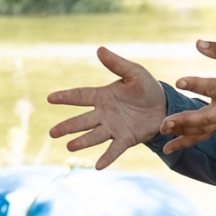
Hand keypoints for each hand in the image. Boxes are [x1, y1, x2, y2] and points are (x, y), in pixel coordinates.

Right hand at [46, 47, 167, 168]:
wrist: (165, 106)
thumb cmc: (147, 88)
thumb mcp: (134, 73)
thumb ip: (116, 64)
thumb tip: (99, 49)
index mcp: (103, 96)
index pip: (80, 96)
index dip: (65, 97)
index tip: (50, 98)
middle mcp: (104, 114)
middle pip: (82, 120)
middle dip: (67, 127)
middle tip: (52, 133)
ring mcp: (113, 128)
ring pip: (94, 135)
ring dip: (82, 141)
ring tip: (70, 146)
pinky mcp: (126, 139)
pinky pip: (114, 149)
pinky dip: (107, 157)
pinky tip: (98, 166)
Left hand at [160, 40, 215, 151]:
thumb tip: (198, 43)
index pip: (213, 88)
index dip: (196, 85)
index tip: (179, 82)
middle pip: (205, 118)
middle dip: (185, 121)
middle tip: (166, 122)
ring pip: (201, 130)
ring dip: (181, 133)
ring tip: (162, 131)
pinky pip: (201, 137)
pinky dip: (184, 143)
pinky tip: (167, 149)